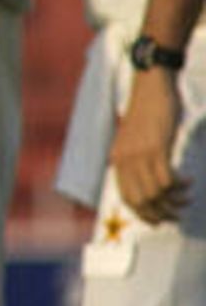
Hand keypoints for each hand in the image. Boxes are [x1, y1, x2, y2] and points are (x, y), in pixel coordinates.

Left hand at [111, 67, 190, 223]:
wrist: (150, 85)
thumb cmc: (147, 112)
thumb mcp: (135, 139)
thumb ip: (135, 159)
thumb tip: (146, 182)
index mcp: (117, 158)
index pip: (126, 197)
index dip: (144, 214)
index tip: (160, 220)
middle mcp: (124, 158)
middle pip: (141, 201)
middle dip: (161, 214)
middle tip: (178, 214)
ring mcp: (139, 153)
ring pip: (155, 194)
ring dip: (174, 202)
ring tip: (186, 197)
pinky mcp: (156, 147)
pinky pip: (166, 180)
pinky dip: (179, 187)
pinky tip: (189, 181)